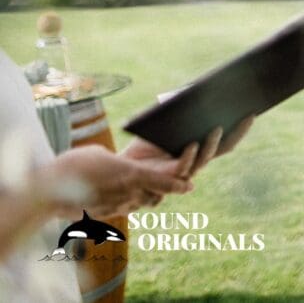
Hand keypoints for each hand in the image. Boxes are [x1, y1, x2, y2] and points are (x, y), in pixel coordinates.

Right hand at [45, 145, 192, 219]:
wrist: (47, 193)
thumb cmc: (73, 165)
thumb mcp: (100, 155)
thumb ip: (119, 163)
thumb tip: (122, 169)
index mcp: (132, 175)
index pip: (166, 181)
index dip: (180, 184)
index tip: (191, 185)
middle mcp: (128, 193)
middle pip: (156, 195)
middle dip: (163, 191)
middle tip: (170, 184)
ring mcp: (116, 207)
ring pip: (140, 204)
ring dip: (144, 197)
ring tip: (142, 188)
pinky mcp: (103, 214)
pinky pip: (122, 208)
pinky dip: (126, 202)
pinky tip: (118, 194)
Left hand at [122, 115, 254, 179]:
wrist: (123, 165)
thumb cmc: (145, 143)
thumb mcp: (162, 119)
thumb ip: (175, 106)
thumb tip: (189, 90)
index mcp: (201, 147)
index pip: (227, 138)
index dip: (241, 127)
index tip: (252, 111)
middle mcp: (198, 160)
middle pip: (224, 148)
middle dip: (237, 132)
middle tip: (245, 115)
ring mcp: (187, 170)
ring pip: (206, 158)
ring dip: (213, 143)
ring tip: (216, 127)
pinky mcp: (171, 178)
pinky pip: (184, 166)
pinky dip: (189, 155)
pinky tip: (191, 143)